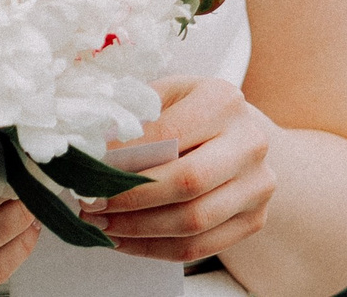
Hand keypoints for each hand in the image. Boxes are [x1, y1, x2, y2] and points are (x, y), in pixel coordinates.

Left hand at [80, 77, 275, 263]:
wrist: (237, 135)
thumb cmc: (190, 113)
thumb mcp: (164, 96)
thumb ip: (133, 115)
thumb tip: (89, 149)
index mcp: (224, 100)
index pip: (168, 135)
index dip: (125, 157)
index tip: (89, 171)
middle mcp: (250, 142)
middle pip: (188, 182)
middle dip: (131, 199)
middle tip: (91, 204)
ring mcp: (258, 185)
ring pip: (193, 222)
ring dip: (137, 229)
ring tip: (102, 223)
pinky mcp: (255, 219)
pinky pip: (198, 247)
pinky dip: (153, 249)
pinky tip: (124, 239)